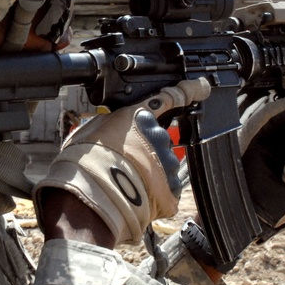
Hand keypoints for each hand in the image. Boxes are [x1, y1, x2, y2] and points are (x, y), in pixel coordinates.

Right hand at [34, 78, 211, 244]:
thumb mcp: (90, 130)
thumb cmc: (84, 162)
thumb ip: (110, 123)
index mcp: (139, 118)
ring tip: (124, 184)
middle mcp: (158, 137)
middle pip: (158, 140)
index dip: (187, 91)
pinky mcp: (171, 190)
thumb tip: (111, 125)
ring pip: (163, 166)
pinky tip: (135, 198)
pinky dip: (153, 195)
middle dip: (145, 150)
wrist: (92, 195)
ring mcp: (167, 164)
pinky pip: (165, 191)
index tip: (200, 86)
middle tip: (121, 163)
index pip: (169, 98)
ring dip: (149, 173)